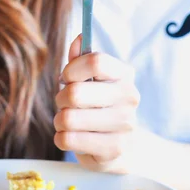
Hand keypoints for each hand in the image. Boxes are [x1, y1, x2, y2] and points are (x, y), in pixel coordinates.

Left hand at [54, 35, 140, 172]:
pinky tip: (72, 137)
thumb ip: (81, 57)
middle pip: (76, 92)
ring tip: (68, 121)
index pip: (95, 62)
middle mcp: (129, 97)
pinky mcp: (114, 149)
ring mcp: (125, 125)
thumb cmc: (97, 104)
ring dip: (60, 120)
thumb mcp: (89, 78)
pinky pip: (69, 140)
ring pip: (68, 118)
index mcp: (124, 74)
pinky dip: (61, 138)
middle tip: (64, 103)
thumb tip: (79, 40)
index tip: (65, 77)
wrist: (116, 143)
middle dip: (61, 98)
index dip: (72, 69)